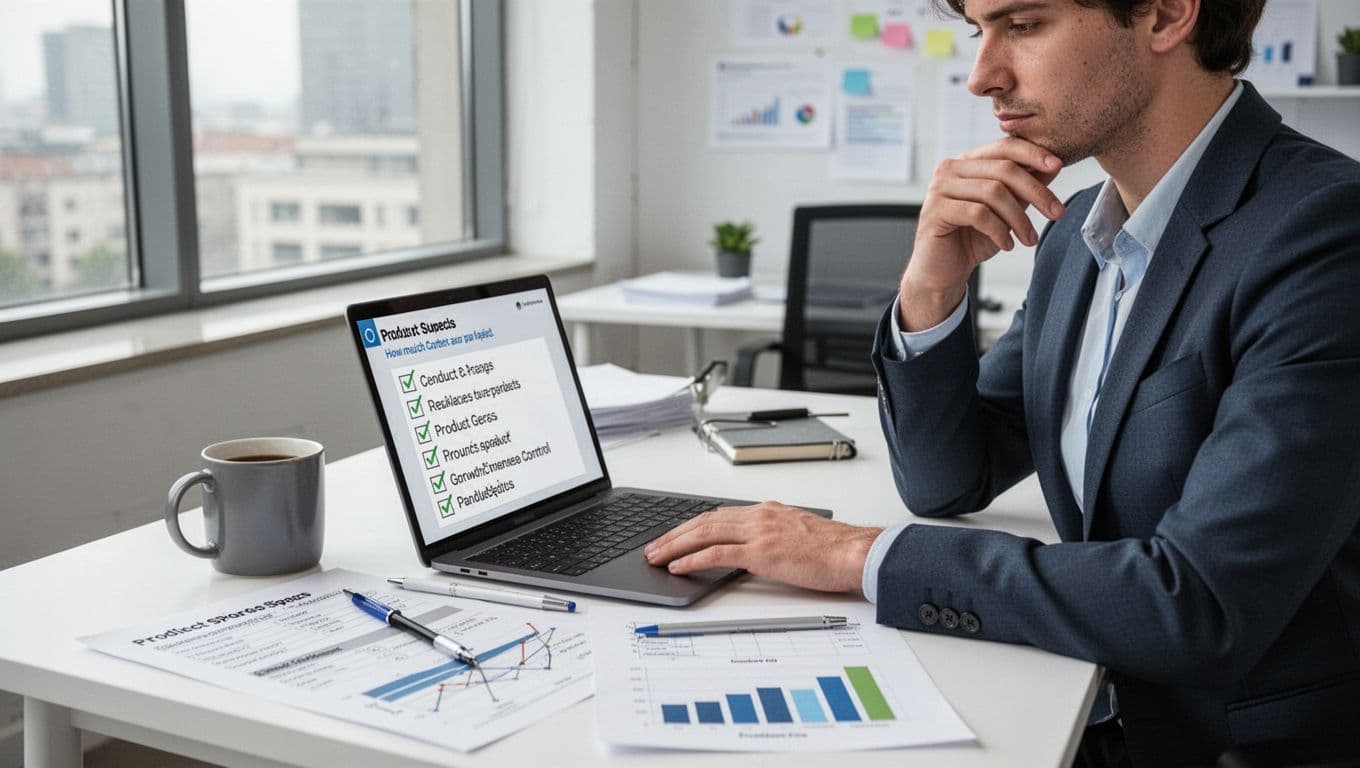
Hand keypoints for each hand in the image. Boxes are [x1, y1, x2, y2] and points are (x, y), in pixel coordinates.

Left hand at [644, 502, 882, 592]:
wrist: (854, 552)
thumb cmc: (834, 549)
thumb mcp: (798, 534)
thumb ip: (773, 536)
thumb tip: (754, 550)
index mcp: (766, 511)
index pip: (718, 514)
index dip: (691, 525)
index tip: (675, 535)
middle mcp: (758, 516)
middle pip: (704, 521)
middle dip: (674, 534)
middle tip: (654, 546)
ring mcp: (758, 533)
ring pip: (704, 533)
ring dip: (675, 545)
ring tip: (656, 556)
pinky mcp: (761, 553)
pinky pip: (716, 554)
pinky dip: (692, 559)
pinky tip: (677, 566)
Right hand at [900, 137, 1066, 329]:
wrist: (942, 272)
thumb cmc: (971, 240)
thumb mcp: (1006, 211)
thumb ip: (1024, 188)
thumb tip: (1054, 166)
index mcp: (966, 162)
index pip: (1004, 147)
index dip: (1033, 154)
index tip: (1058, 166)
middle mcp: (950, 169)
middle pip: (1003, 169)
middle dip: (1036, 191)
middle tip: (1056, 212)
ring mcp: (939, 188)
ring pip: (993, 192)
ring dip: (1019, 218)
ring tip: (1029, 238)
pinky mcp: (935, 211)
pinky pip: (978, 214)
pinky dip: (999, 231)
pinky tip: (1006, 245)